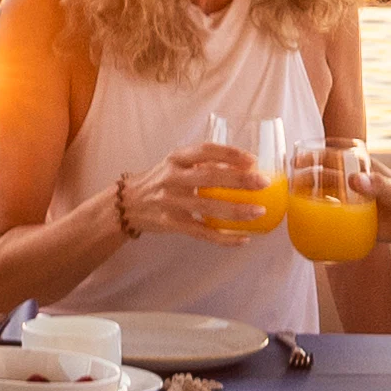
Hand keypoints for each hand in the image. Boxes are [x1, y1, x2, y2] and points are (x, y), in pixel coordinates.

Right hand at [138, 142, 272, 242]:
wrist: (127, 204)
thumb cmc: (160, 182)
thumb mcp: (175, 165)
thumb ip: (201, 165)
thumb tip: (244, 168)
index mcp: (175, 159)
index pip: (205, 151)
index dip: (230, 154)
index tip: (252, 159)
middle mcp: (172, 178)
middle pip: (209, 177)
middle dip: (238, 179)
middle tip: (262, 182)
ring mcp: (171, 202)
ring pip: (207, 207)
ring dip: (236, 210)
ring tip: (259, 211)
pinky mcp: (171, 224)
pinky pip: (201, 233)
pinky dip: (223, 238)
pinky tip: (242, 239)